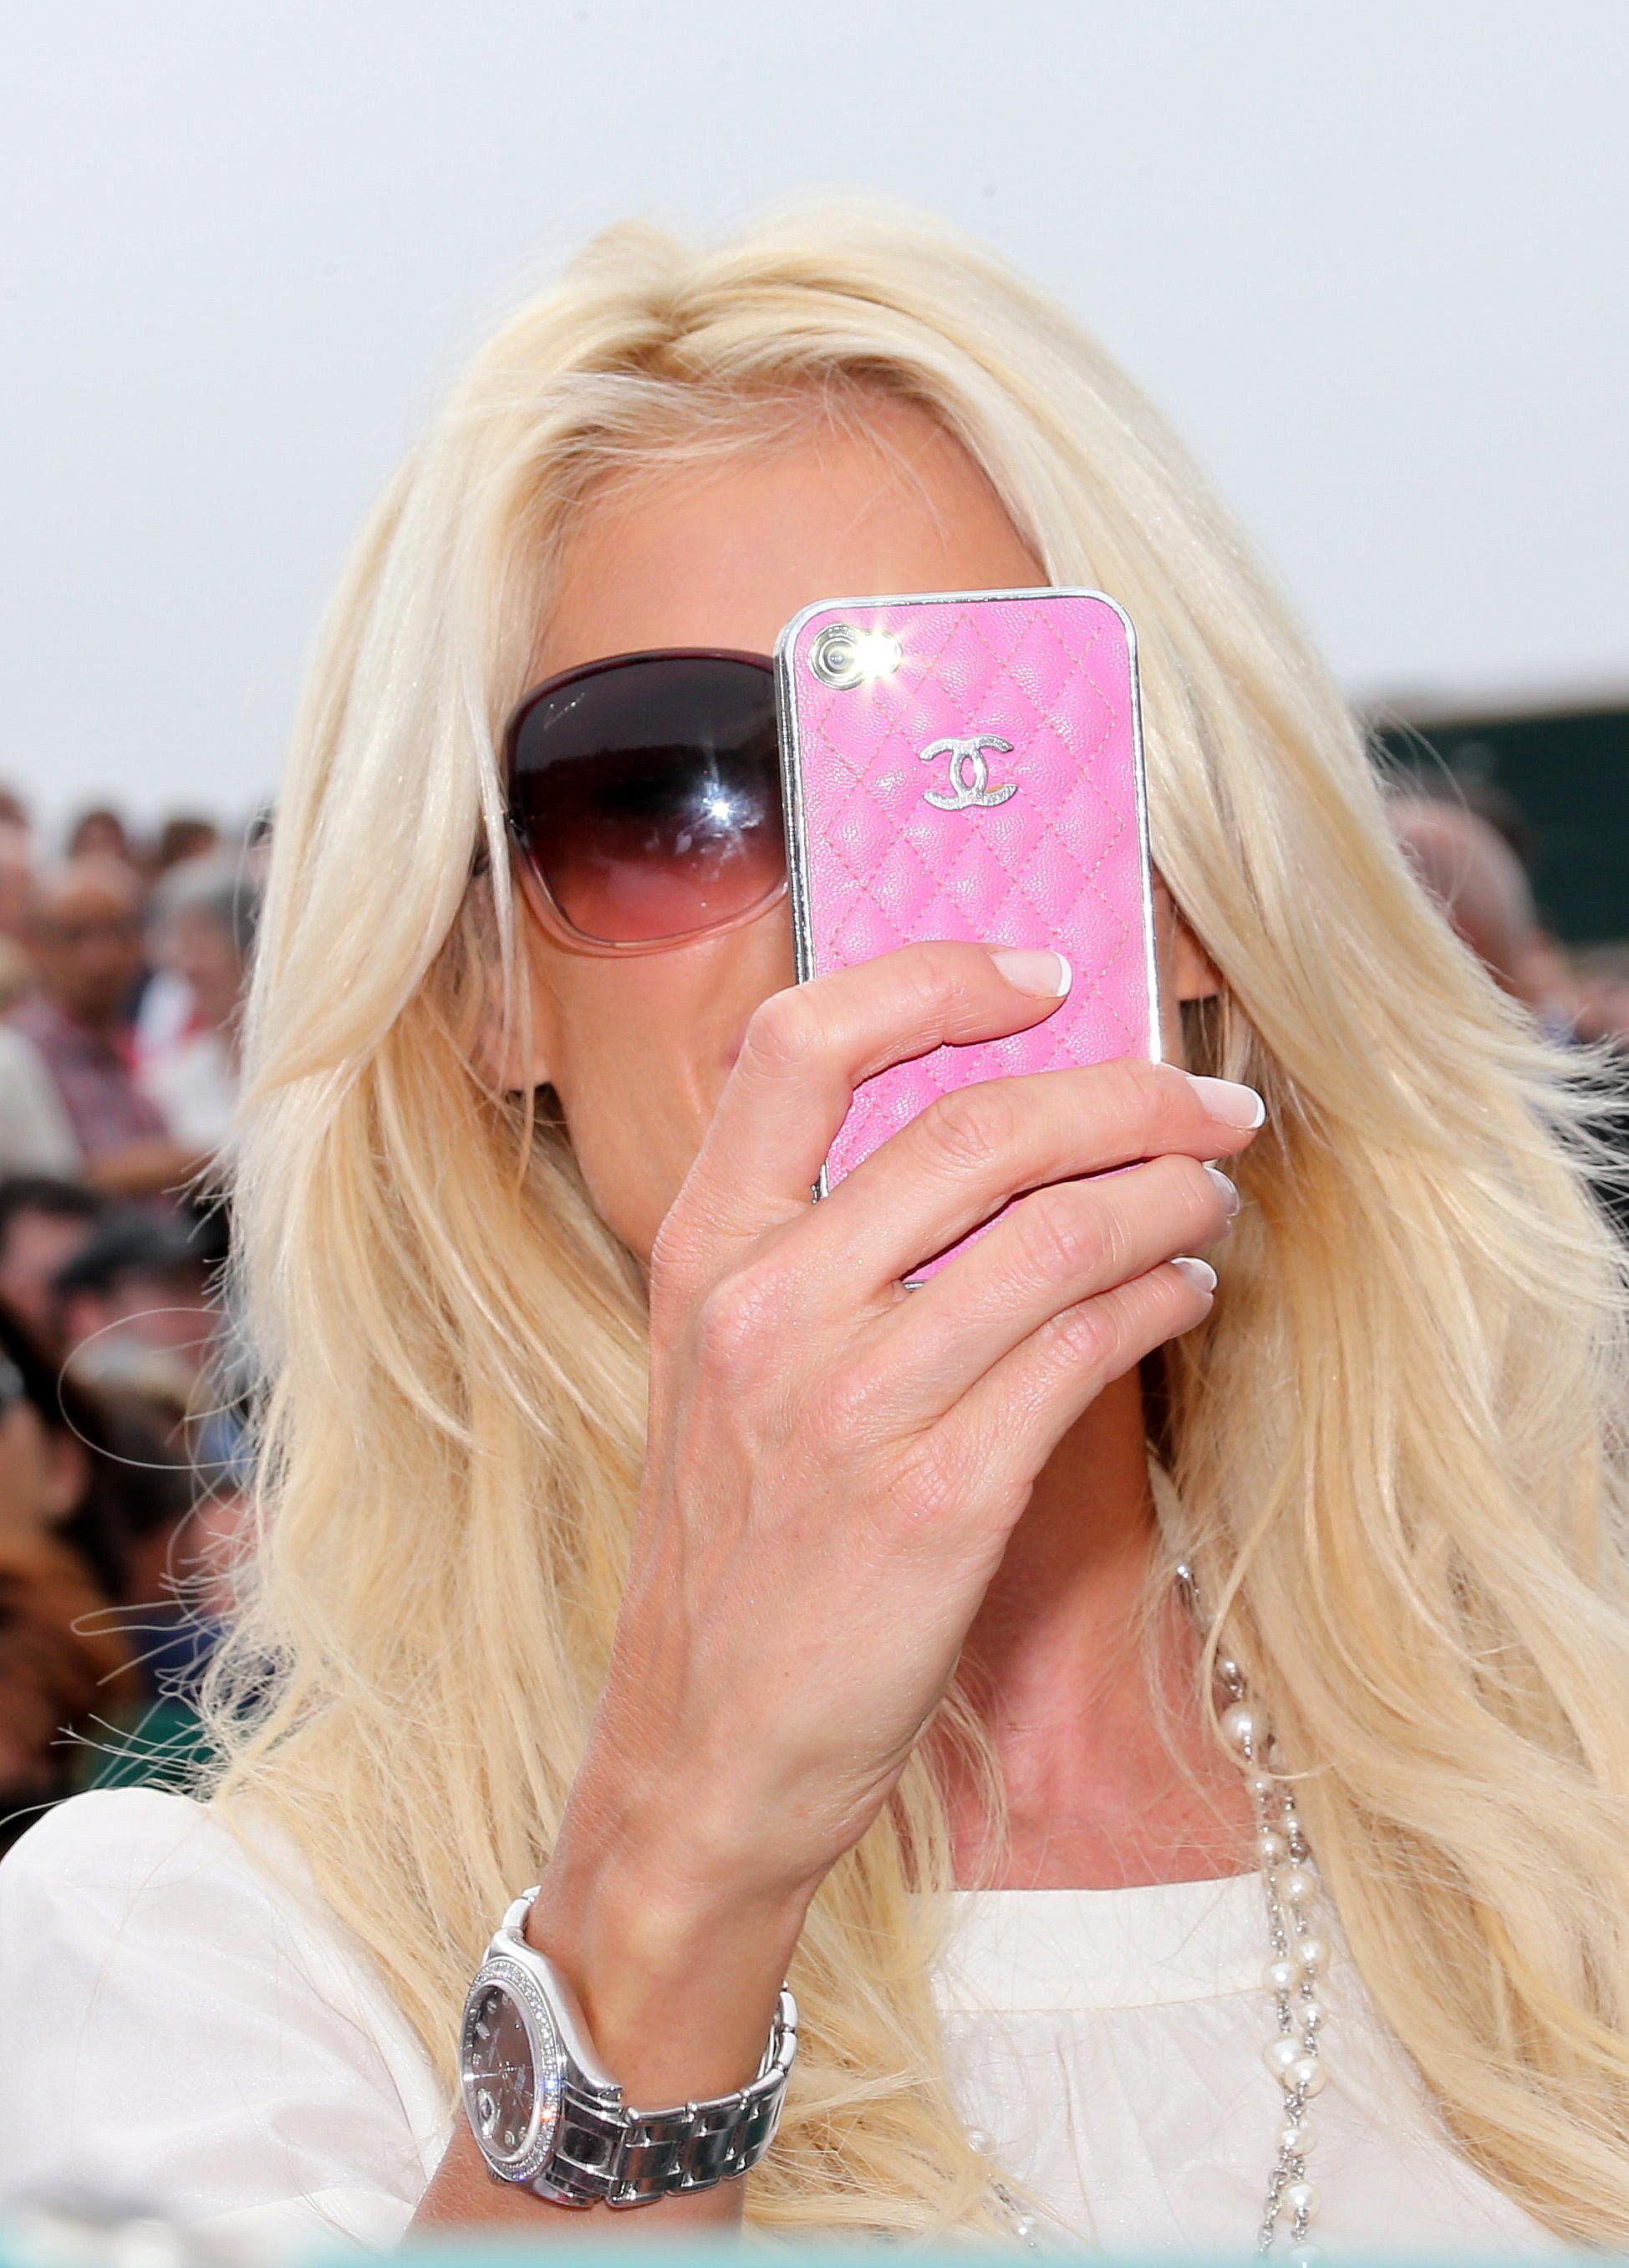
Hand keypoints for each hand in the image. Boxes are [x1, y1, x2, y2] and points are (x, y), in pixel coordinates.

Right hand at [576, 940, 1261, 1910]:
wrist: (703, 1750)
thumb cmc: (733, 1554)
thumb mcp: (723, 1371)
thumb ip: (818, 1247)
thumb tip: (998, 1133)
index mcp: (703, 1252)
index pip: (802, 1043)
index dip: (936, 979)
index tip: (1045, 976)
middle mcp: (768, 1306)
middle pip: (982, 1127)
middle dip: (1131, 1097)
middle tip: (1210, 1104)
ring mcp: (853, 1402)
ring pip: (1063, 1232)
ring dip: (1174, 1200)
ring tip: (1212, 1203)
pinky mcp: (940, 1499)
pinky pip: (1090, 1348)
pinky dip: (1164, 1301)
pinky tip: (1187, 1299)